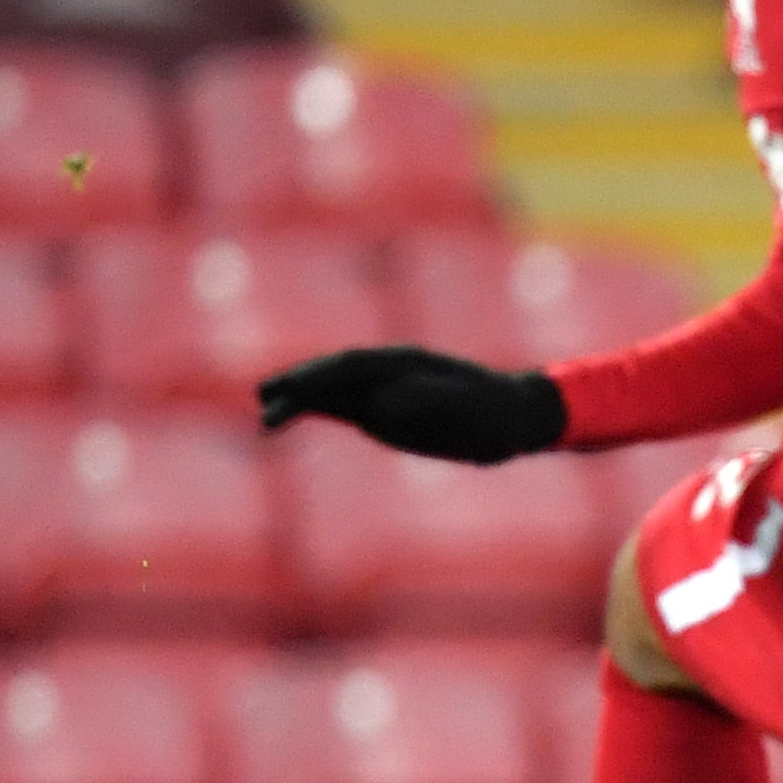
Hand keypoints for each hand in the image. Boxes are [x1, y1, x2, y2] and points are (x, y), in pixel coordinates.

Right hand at [254, 347, 567, 463]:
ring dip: (300, 395)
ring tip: (266, 409)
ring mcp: (385, 390)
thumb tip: (385, 402)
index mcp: (406, 365)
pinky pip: (343, 406)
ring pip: (333, 389)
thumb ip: (430, 403)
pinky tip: (292, 416)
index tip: (294, 395)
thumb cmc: (495, 416)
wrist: (516, 417)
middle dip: (299, 383)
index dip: (319, 378)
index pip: (352, 368)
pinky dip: (315, 408)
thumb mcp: (469, 413)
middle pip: (334, 373)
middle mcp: (389, 372)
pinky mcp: (385, 411)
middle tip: (266, 400)